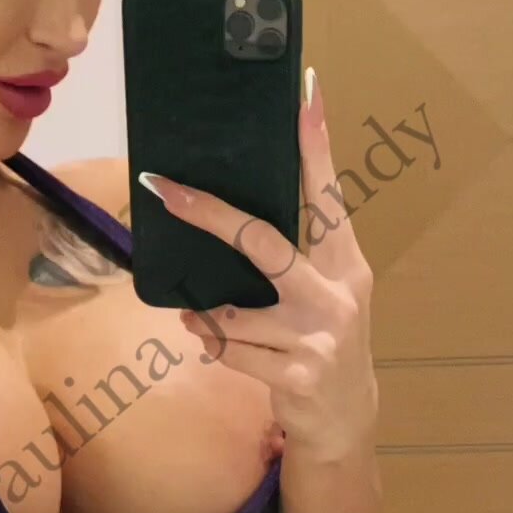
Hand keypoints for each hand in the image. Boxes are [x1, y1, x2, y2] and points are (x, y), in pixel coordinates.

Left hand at [136, 68, 377, 460]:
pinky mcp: (296, 374)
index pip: (327, 194)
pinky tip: (226, 351)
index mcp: (346, 264)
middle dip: (210, 215)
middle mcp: (338, 294)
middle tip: (166, 190)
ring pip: (233, 313)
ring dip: (210, 317)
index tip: (305, 92)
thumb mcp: (320, 294)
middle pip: (263, 242)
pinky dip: (215, 348)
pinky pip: (228, 350)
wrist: (342, 420)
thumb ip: (289, 258)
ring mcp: (319, 336)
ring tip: (209, 321)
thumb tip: (224, 218)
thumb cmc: (319, 342)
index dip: (315, 144)